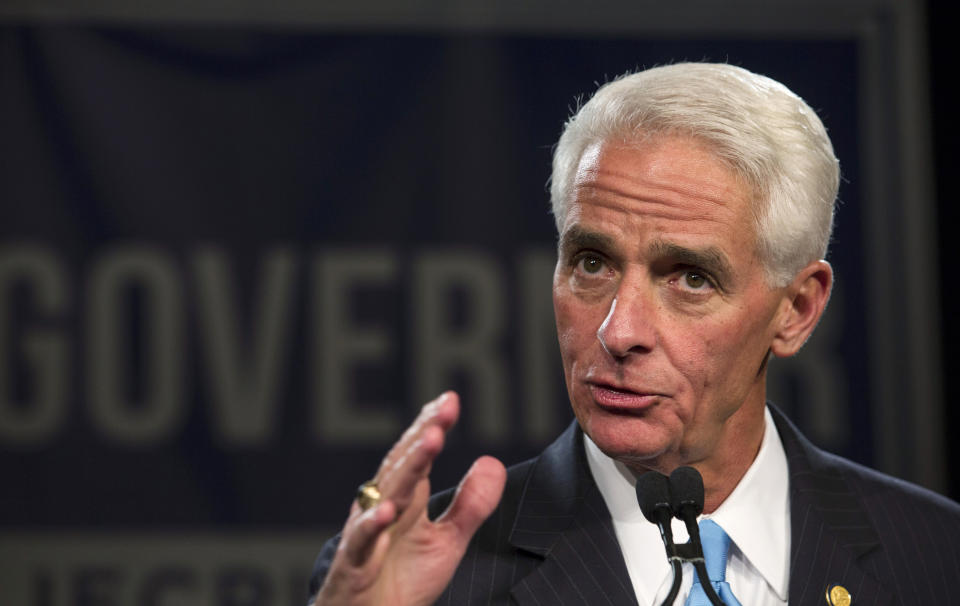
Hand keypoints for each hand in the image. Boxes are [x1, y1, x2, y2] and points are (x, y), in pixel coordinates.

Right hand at [314, 391, 506, 605]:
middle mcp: (382, 507)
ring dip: (408, 467)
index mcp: (404, 498)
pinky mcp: (354, 565)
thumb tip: (493, 462)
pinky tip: (388, 510)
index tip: (450, 399)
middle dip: (424, 434)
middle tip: (445, 407)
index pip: (418, 455)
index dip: (431, 426)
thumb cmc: (400, 581)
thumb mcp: (446, 541)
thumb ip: (470, 505)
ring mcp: (366, 534)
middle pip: (403, 464)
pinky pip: (361, 542)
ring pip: (386, 493)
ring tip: (431, 440)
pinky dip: (372, 524)